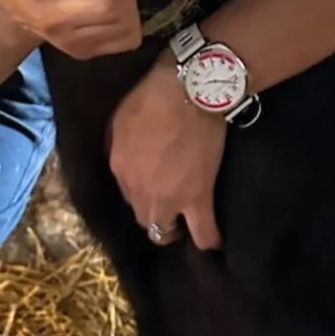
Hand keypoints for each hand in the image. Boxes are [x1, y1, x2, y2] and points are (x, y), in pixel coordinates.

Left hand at [107, 54, 226, 249]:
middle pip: (143, 216)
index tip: (153, 181)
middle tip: (168, 200)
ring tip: (186, 224)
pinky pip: (204, 233)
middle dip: (153, 212)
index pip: (127, 194)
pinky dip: (209, 240)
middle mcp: (140, 191)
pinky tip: (215, 243)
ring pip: (165, 232)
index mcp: (120, 169)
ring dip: (173, 228)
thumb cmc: (153, 97)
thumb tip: (128, 161)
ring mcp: (169, 198)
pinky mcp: (199, 197)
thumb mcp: (120, 120)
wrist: (187, 91)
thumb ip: (119, 147)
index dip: (141, 189)